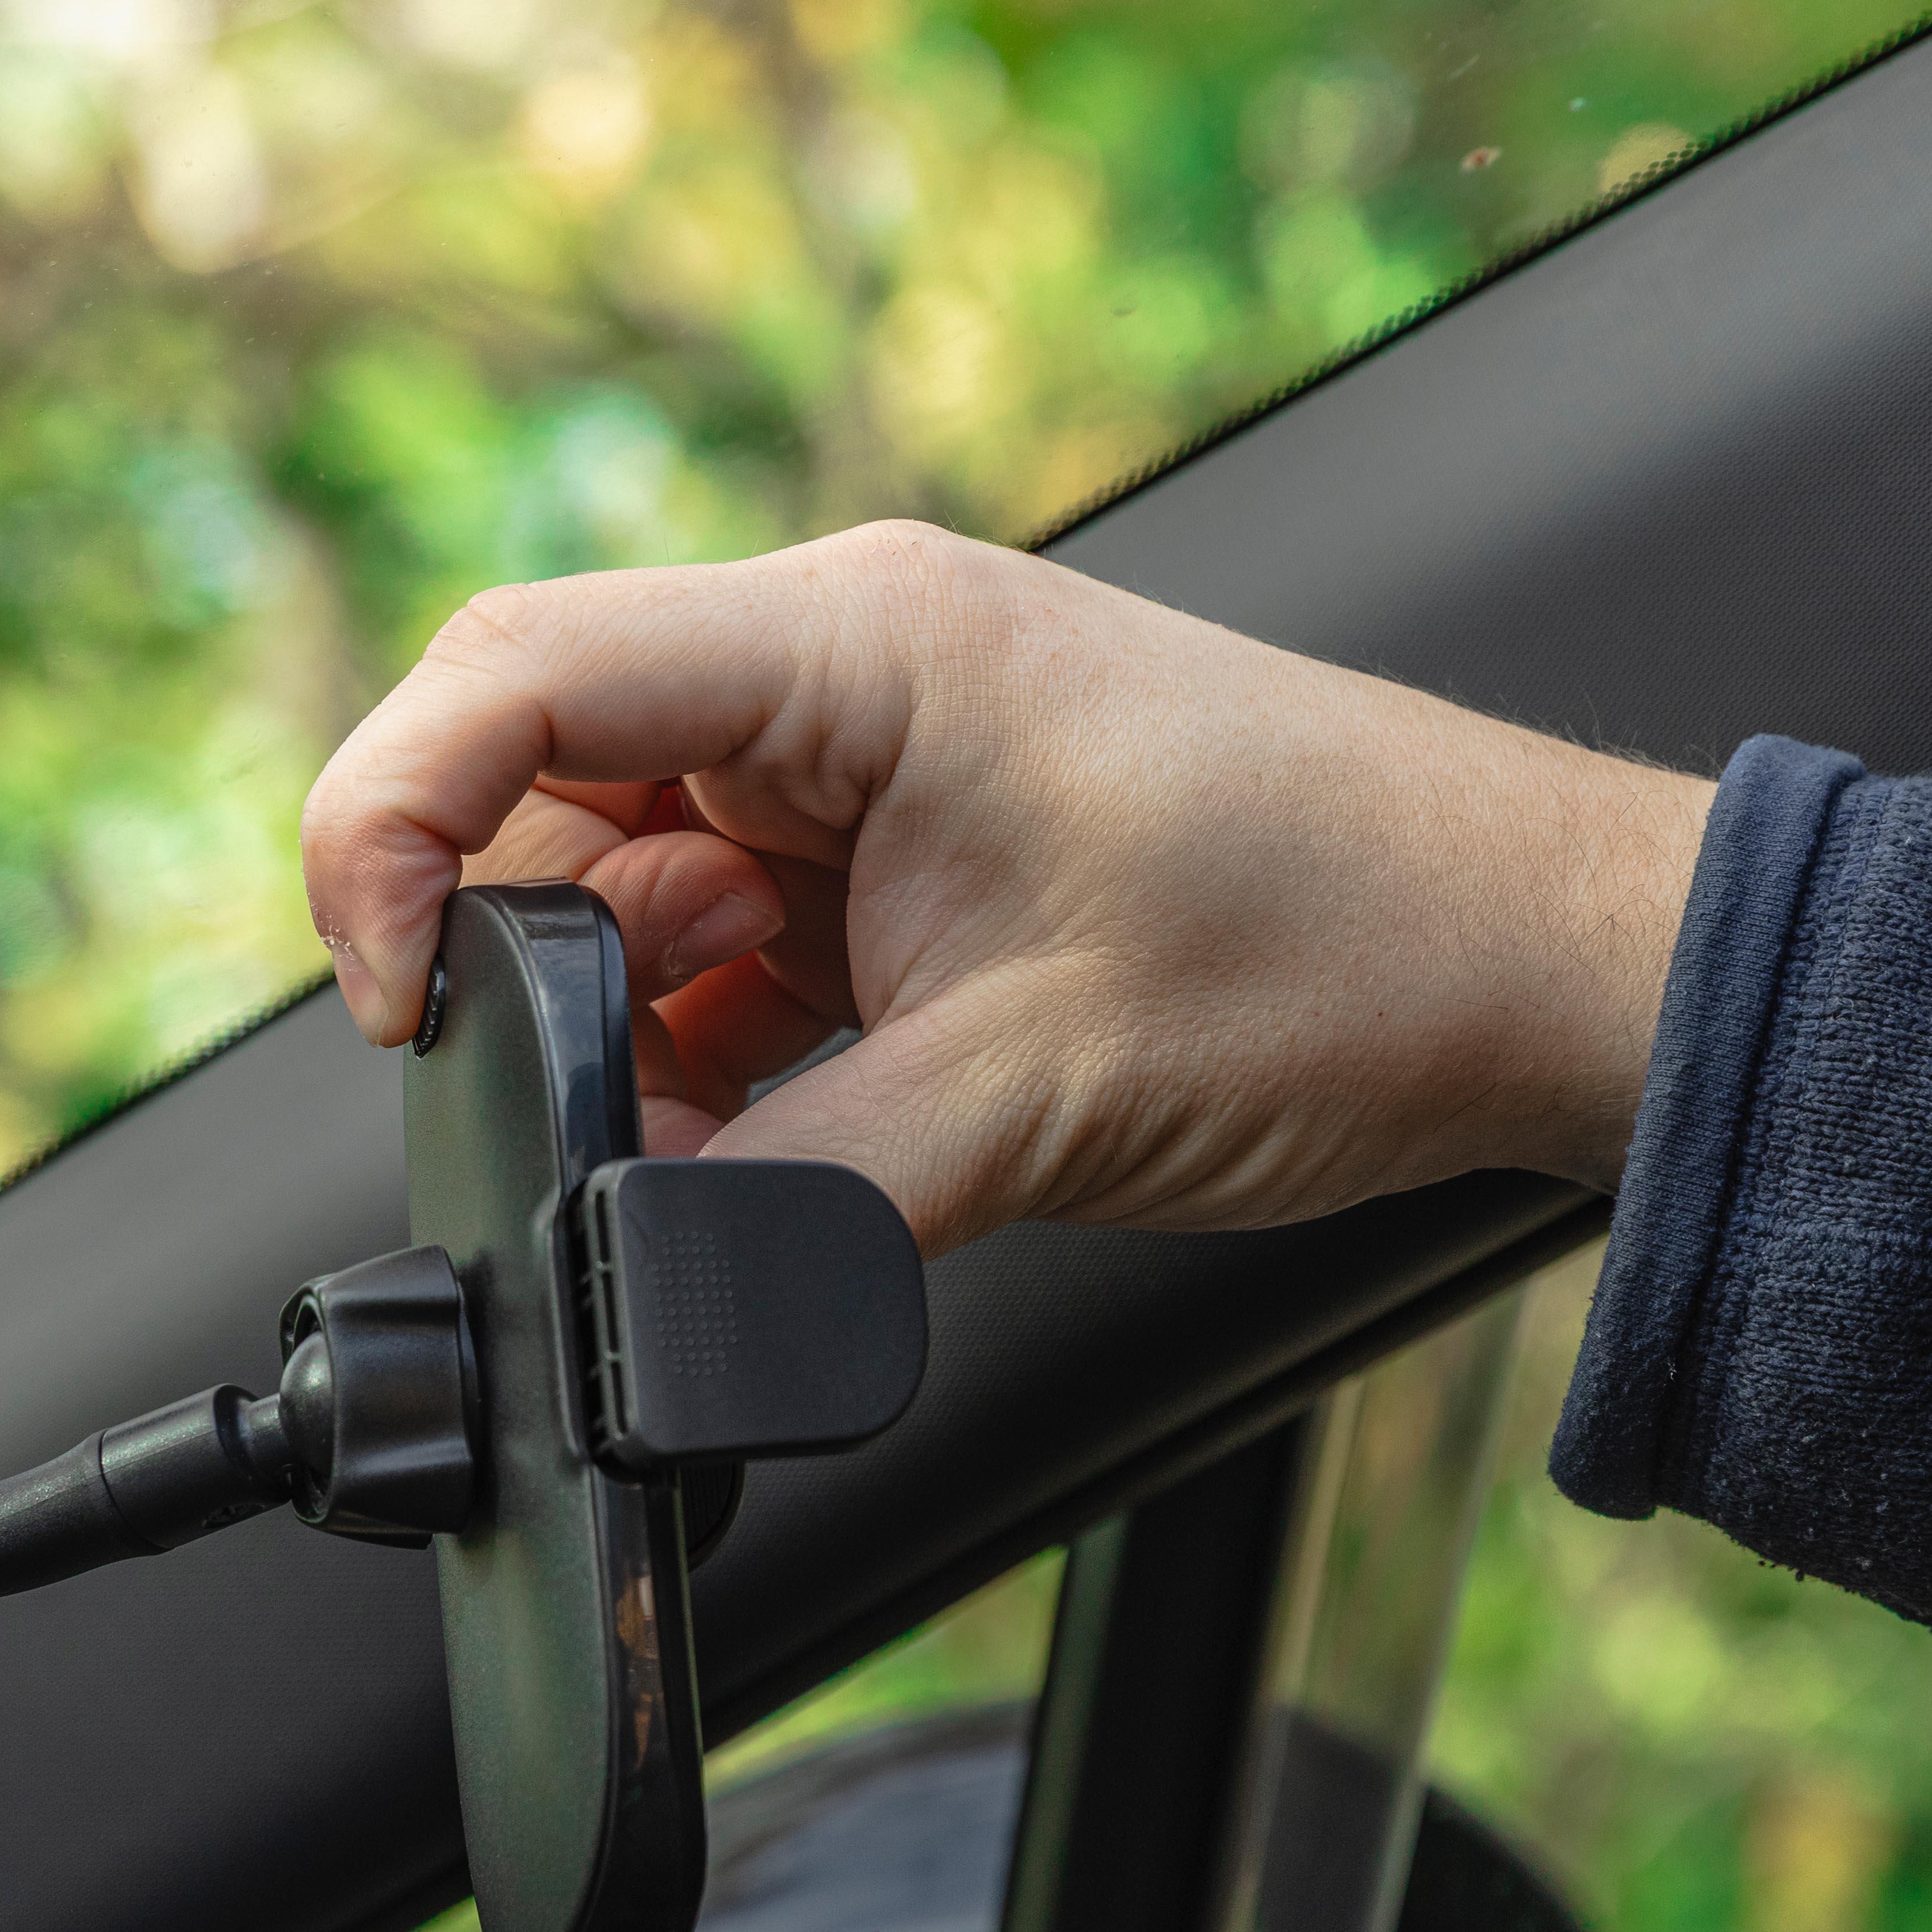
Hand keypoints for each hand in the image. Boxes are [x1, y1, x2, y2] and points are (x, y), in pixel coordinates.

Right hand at [299, 522, 1711, 1254]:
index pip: (519, 674)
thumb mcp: (1037, 1099)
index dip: (393, 828)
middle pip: (544, 776)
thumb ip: (800, 1194)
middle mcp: (845, 678)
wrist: (1537, 973)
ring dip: (620, 1028)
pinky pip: (725, 949)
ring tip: (697, 1145)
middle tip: (542, 1104)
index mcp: (860, 645)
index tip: (394, 996)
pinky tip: (743, 1138)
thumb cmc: (1360, 948)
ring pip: (627, 882)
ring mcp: (873, 773)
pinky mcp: (906, 868)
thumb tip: (649, 1286)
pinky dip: (702, 1053)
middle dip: (506, 954)